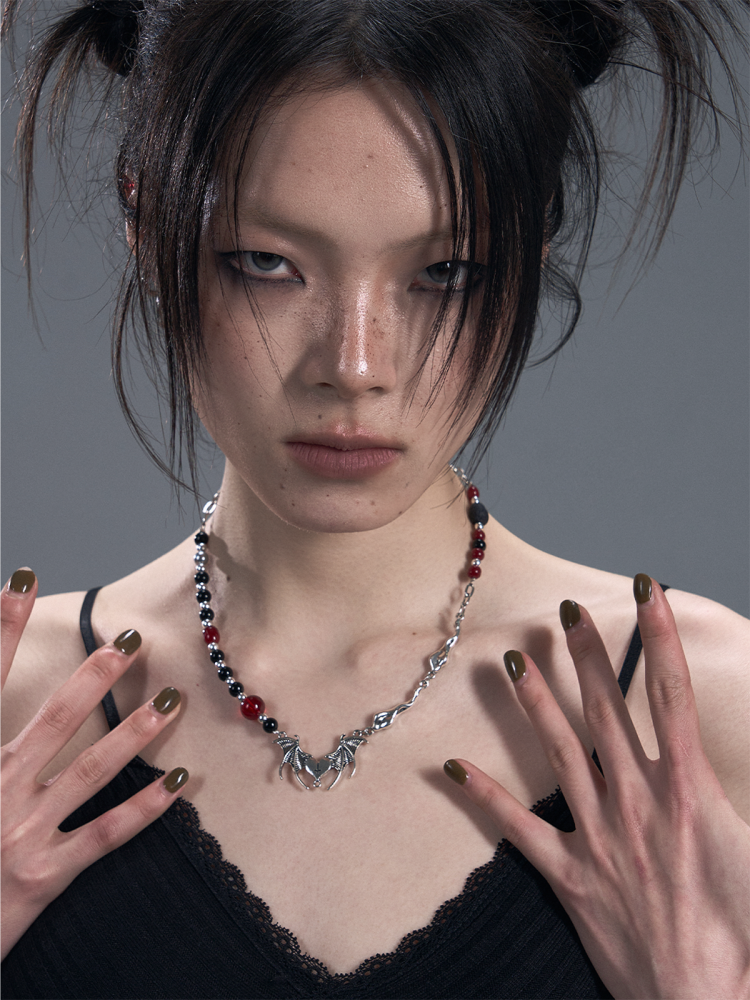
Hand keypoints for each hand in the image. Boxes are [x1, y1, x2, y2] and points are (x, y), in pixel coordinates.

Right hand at [1, 569, 188, 959]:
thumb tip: (10, 705)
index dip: (2, 629)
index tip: (22, 580)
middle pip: (53, 720)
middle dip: (94, 676)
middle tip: (130, 641)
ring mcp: (22, 833)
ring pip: (90, 772)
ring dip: (134, 733)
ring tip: (171, 701)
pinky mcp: (44, 876)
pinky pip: (103, 836)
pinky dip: (144, 809)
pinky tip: (178, 782)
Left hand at [445, 576, 749, 999]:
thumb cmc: (746, 938)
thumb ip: (737, 803)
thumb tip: (719, 760)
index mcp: (692, 793)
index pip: (671, 694)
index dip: (659, 636)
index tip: (646, 589)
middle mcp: (639, 803)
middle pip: (608, 710)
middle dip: (588, 656)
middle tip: (567, 611)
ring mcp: (600, 837)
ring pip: (561, 752)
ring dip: (537, 702)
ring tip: (513, 659)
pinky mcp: (571, 876)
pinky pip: (520, 829)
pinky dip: (485, 796)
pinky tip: (453, 765)